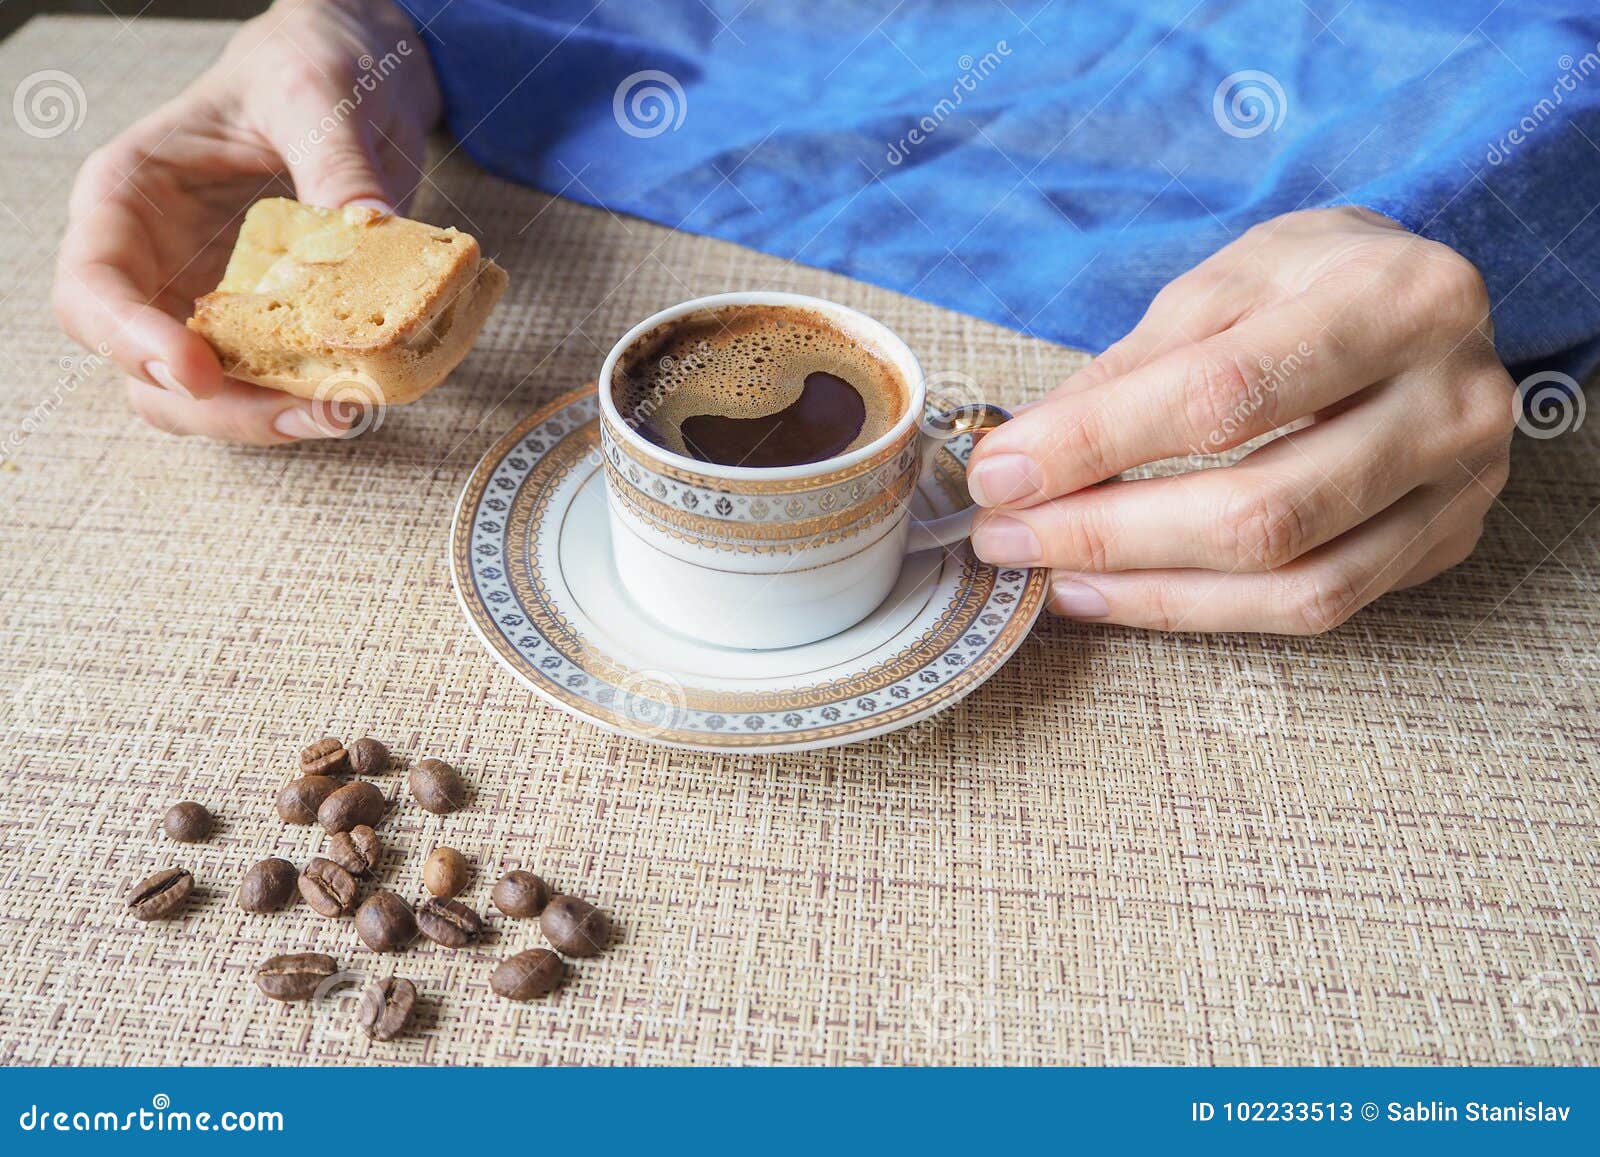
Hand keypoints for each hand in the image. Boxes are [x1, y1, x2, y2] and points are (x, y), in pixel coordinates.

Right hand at [52, 0, 439, 443]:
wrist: (359, 74)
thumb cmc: (310, 66)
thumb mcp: (318, 93)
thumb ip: (333, 162)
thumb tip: (366, 228)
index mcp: (130, 198)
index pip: (93, 291)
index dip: (131, 342)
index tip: (201, 372)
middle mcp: (158, 263)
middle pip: (146, 374)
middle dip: (222, 410)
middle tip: (309, 412)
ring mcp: (212, 303)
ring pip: (210, 399)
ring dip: (273, 418)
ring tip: (346, 411)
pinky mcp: (274, 327)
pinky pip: (277, 384)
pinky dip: (313, 399)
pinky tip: (363, 396)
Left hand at [968, 207, 1516, 633]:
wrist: (1426, 302)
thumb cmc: (1313, 281)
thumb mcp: (1222, 283)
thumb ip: (1130, 369)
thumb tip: (1027, 456)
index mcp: (1401, 300)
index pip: (1226, 394)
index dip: (1099, 443)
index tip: (1003, 470)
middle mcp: (1454, 401)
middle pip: (1262, 509)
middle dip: (1109, 533)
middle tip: (1007, 535)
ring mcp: (1462, 486)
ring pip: (1292, 581)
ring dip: (1148, 590)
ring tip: (1049, 577)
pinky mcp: (1446, 544)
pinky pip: (1317, 606)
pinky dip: (1204, 611)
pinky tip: (1118, 594)